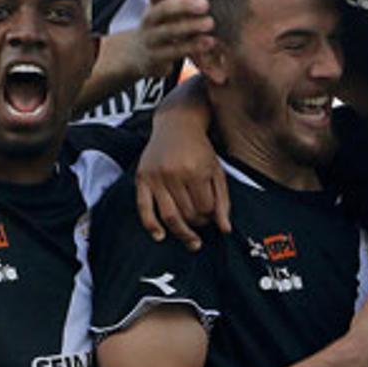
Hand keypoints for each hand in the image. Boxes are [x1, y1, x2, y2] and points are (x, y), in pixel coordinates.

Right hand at [136, 0, 216, 71]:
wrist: (140, 55)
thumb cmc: (164, 27)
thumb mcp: (168, 12)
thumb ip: (183, 2)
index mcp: (153, 4)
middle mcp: (149, 19)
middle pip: (162, 9)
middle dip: (184, 5)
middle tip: (205, 4)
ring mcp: (151, 39)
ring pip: (168, 30)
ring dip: (190, 26)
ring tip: (210, 23)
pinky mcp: (156, 57)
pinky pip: (174, 51)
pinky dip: (192, 46)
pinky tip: (209, 42)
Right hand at [136, 108, 228, 249]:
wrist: (176, 125)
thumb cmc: (200, 150)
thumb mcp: (217, 172)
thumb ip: (223, 201)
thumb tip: (226, 230)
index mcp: (196, 170)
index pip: (205, 208)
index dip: (210, 217)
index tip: (211, 216)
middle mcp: (174, 173)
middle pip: (187, 213)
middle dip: (197, 224)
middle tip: (201, 224)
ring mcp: (156, 176)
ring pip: (169, 215)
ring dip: (181, 232)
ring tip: (191, 241)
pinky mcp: (141, 178)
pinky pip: (143, 208)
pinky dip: (151, 225)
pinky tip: (160, 236)